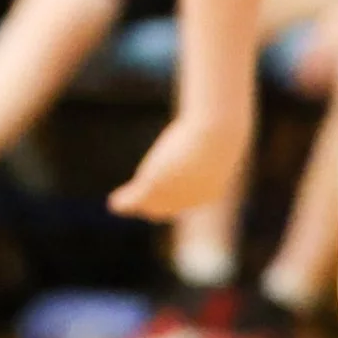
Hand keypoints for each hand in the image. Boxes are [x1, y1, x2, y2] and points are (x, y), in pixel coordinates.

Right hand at [111, 107, 249, 223]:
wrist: (216, 133)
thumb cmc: (221, 129)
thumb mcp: (219, 137)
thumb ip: (216, 142)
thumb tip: (222, 131)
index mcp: (210, 191)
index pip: (187, 202)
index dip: (172, 200)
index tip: (161, 196)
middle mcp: (192, 200)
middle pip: (167, 208)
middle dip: (152, 206)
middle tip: (137, 202)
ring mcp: (173, 194)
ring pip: (150, 204)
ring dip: (135, 204)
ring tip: (119, 203)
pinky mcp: (155, 185)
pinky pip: (136, 199)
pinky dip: (125, 202)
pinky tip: (114, 202)